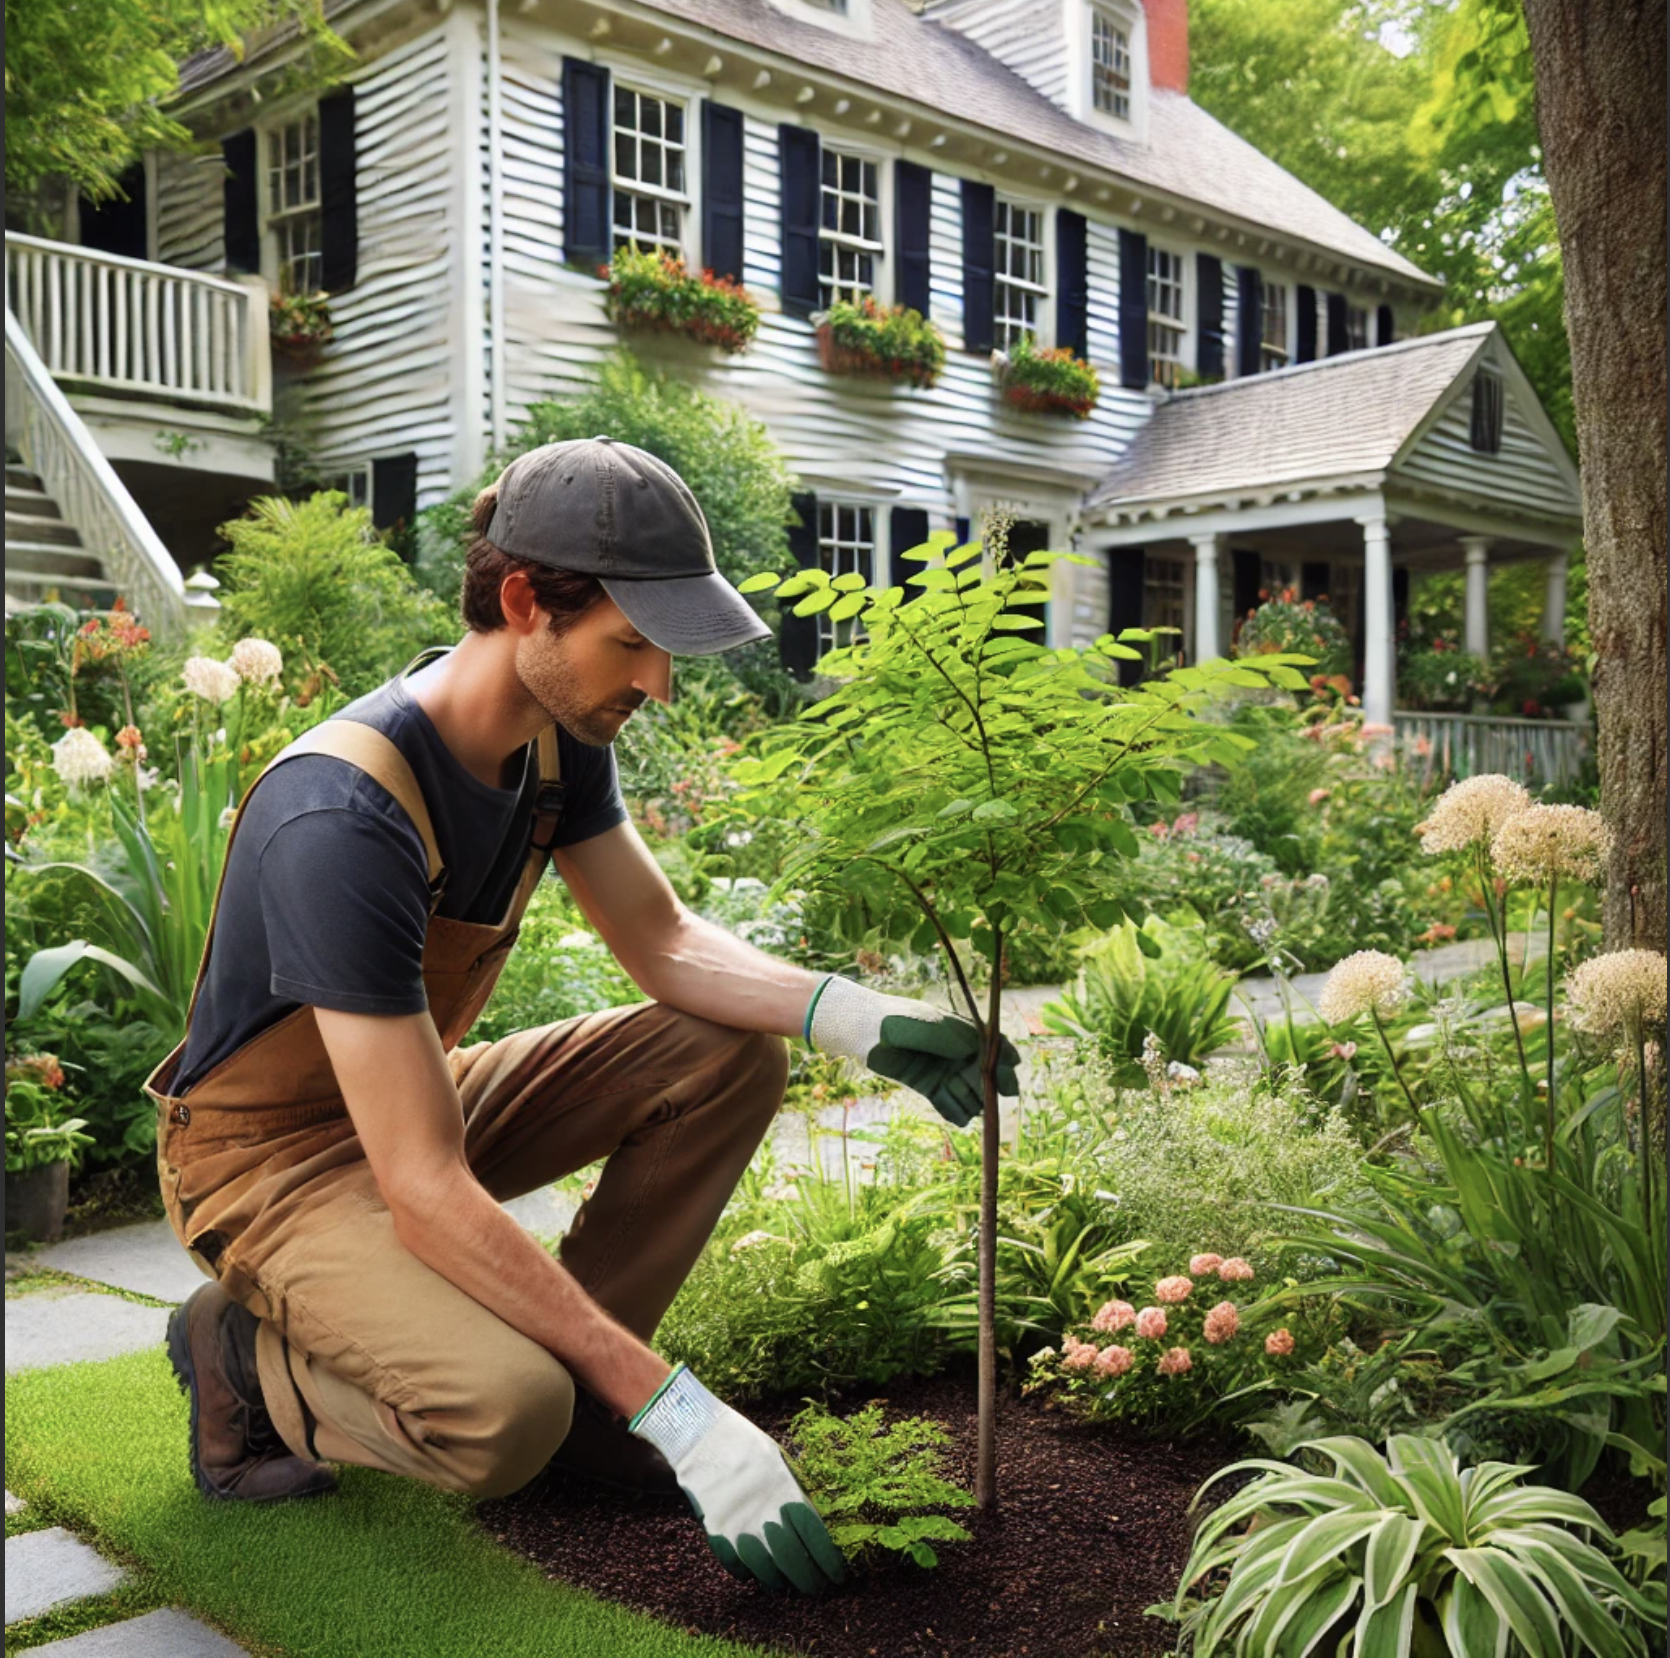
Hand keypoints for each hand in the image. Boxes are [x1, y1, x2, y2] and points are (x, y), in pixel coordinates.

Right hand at [629, 1365, 844, 1593]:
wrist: (700, 1436)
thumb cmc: (745, 1444)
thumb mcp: (778, 1460)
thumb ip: (796, 1490)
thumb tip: (817, 1520)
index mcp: (784, 1491)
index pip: (814, 1537)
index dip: (828, 1561)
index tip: (837, 1575)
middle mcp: (763, 1512)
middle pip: (793, 1559)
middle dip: (809, 1579)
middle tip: (816, 1588)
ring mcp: (738, 1525)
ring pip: (765, 1570)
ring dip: (779, 1582)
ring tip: (786, 1585)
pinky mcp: (715, 1532)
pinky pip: (735, 1565)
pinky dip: (747, 1574)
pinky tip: (754, 1574)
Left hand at [805, 975, 1020, 1128]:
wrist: (864, 1031)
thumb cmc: (896, 1020)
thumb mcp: (923, 1025)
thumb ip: (947, 1040)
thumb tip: (973, 1054)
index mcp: (964, 1033)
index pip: (995, 1049)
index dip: (1006, 1064)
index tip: (1009, 1079)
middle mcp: (959, 1055)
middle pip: (987, 1077)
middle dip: (988, 1088)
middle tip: (978, 1092)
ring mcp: (945, 1072)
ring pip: (971, 1096)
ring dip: (968, 1100)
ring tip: (949, 1090)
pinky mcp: (929, 1087)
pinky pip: (950, 1107)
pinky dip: (954, 1112)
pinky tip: (953, 1112)